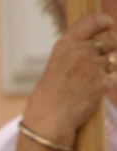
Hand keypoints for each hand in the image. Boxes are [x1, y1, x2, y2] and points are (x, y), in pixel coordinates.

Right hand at [24, 12, 116, 144]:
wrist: (47, 122)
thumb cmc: (46, 98)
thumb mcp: (54, 67)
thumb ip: (73, 53)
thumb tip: (97, 46)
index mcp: (64, 46)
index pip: (92, 21)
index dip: (103, 22)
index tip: (107, 25)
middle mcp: (80, 52)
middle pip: (109, 38)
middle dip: (109, 46)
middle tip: (99, 60)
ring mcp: (93, 67)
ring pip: (112, 59)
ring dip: (105, 68)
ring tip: (88, 82)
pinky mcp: (102, 83)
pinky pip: (112, 77)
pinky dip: (105, 84)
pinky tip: (90, 93)